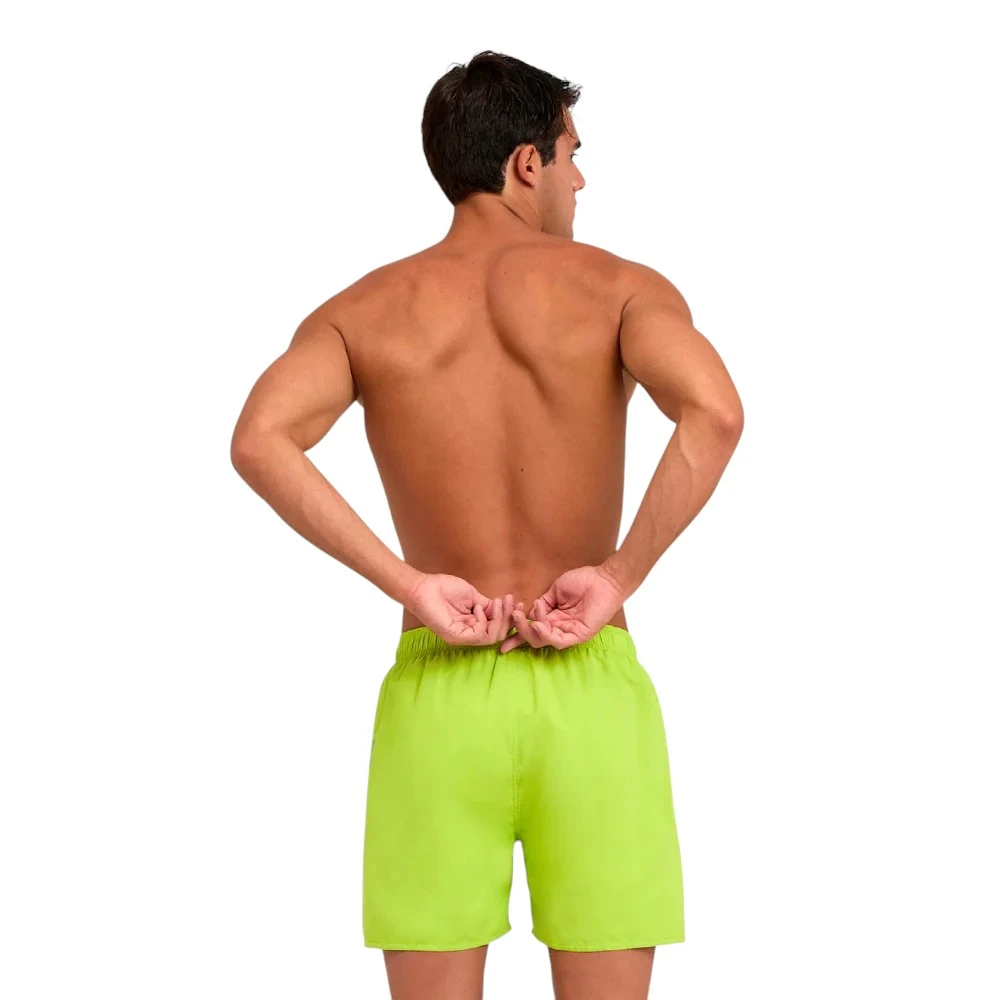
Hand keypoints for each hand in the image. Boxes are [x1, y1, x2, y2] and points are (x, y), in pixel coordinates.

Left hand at [407, 573, 515, 645]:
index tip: (518, 602)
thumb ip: (488, 606)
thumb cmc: (444, 588)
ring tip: (496, 603)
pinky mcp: (455, 636)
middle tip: (509, 601)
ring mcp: (461, 637)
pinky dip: (483, 621)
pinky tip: (477, 608)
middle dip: (508, 618)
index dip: (510, 618)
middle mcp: (468, 634)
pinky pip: (478, 635)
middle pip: (498, 635)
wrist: (424, 586)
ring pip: (491, 637)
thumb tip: (504, 610)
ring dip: (499, 619)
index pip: (497, 628)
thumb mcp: (473, 596)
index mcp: (472, 625)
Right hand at [498, 564, 626, 653]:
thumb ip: (542, 603)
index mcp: (553, 618)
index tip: (500, 639)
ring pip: (543, 640)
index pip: (531, 630)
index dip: (516, 635)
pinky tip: (539, 625)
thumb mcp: (555, 591)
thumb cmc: (583, 581)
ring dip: (530, 630)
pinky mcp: (579, 635)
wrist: (603, 579)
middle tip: (515, 617)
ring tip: (524, 617)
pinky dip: (546, 634)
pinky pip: (559, 640)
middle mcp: (559, 628)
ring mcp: (569, 633)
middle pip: (534, 638)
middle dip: (520, 630)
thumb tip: (529, 610)